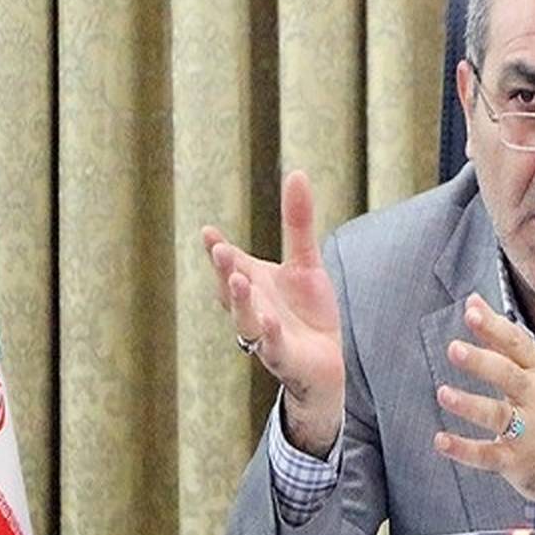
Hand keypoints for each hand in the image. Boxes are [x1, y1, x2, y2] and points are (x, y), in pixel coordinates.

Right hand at [201, 170, 343, 457]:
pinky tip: (270, 319)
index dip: (218, 250)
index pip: (230, 264)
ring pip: (245, 318)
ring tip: (237, 279)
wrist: (325, 361)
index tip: (209, 232)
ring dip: (240, 300)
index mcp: (253, 284)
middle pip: (231, 289)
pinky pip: (272, 346)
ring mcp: (265, 335)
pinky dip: (269, 334)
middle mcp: (252, 308)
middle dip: (224, 270)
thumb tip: (298, 173)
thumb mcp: (306, 262)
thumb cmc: (307, 311)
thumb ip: (298, 222)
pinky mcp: (284, 357)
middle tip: (221, 250)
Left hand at [433, 294, 534, 529]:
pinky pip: (487, 455)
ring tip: (443, 393)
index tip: (471, 312)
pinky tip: (441, 440)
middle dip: (482, 362)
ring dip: (470, 405)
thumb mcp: (532, 371)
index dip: (494, 327)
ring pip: (498, 416)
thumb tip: (473, 301)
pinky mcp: (514, 460)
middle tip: (454, 348)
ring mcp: (527, 431)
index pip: (518, 344)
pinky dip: (464, 449)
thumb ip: (499, 337)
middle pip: (509, 376)